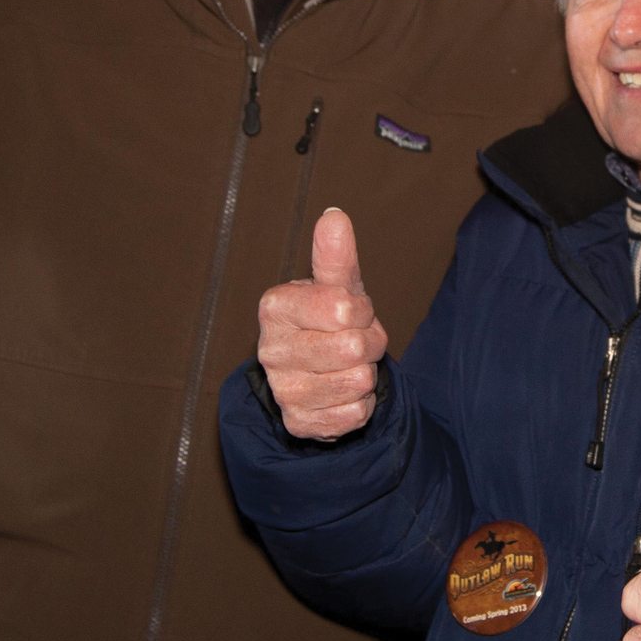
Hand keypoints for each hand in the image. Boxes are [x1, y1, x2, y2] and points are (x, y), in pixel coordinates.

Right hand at [255, 208, 387, 439]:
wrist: (319, 371)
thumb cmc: (330, 317)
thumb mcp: (337, 285)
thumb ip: (336, 256)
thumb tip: (334, 216)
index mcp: (276, 307)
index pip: (344, 308)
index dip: (362, 311)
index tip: (351, 312)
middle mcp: (270, 350)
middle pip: (354, 348)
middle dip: (369, 343)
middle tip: (355, 340)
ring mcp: (283, 390)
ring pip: (358, 382)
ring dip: (366, 373)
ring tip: (347, 364)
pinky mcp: (299, 423)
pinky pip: (355, 414)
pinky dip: (360, 403)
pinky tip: (342, 392)